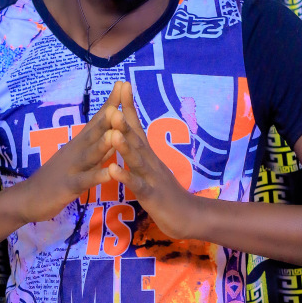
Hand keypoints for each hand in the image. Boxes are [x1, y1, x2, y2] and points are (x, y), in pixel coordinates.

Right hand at [15, 81, 122, 223]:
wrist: (28, 198)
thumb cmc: (57, 177)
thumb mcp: (78, 157)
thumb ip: (95, 145)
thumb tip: (113, 129)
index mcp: (80, 143)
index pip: (97, 119)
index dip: (111, 102)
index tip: (123, 84)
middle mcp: (76, 150)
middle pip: (95, 129)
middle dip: (110, 112)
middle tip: (122, 93)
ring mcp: (72, 167)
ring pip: (91, 153)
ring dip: (104, 141)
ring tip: (117, 130)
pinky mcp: (69, 186)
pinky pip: (85, 180)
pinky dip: (98, 176)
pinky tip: (111, 172)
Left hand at [107, 81, 194, 238]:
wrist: (188, 217)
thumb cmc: (165, 192)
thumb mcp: (150, 167)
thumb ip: (140, 151)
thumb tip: (128, 132)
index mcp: (147, 154)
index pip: (137, 126)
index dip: (129, 106)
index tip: (122, 85)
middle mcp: (150, 160)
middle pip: (136, 137)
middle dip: (124, 120)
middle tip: (113, 102)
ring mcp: (152, 177)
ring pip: (137, 159)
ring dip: (125, 144)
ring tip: (113, 131)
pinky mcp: (152, 196)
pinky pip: (137, 185)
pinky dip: (126, 177)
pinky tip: (114, 170)